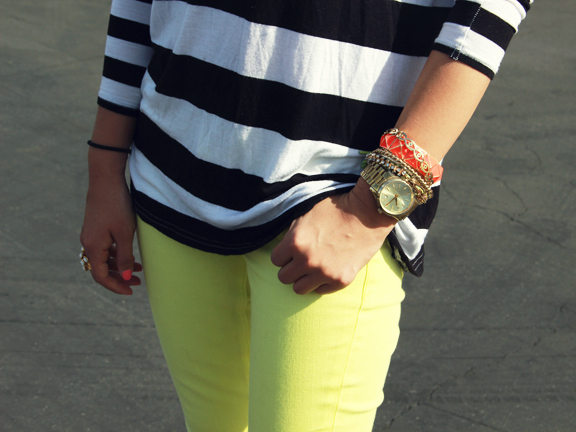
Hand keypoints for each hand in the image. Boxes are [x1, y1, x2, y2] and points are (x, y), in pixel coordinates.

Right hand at [80, 172, 141, 294]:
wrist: (106, 180)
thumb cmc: (117, 206)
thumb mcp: (125, 233)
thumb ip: (124, 257)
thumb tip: (124, 277)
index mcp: (93, 247)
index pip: (100, 276)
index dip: (115, 286)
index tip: (130, 291)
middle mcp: (87, 243)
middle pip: (101, 269)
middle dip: (119, 278)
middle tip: (137, 282)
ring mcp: (90, 235)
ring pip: (103, 259)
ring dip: (119, 266)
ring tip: (139, 269)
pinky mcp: (95, 228)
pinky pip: (104, 248)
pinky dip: (116, 255)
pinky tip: (129, 254)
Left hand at [270, 181, 395, 294]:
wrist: (367, 214)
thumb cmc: (336, 209)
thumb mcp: (306, 215)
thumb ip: (292, 235)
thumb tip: (284, 249)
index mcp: (295, 242)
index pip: (275, 260)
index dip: (283, 255)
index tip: (291, 252)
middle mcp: (307, 260)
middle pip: (283, 277)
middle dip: (291, 268)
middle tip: (301, 261)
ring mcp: (324, 272)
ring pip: (298, 289)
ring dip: (303, 279)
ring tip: (312, 269)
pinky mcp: (340, 280)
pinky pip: (320, 291)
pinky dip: (321, 282)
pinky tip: (328, 270)